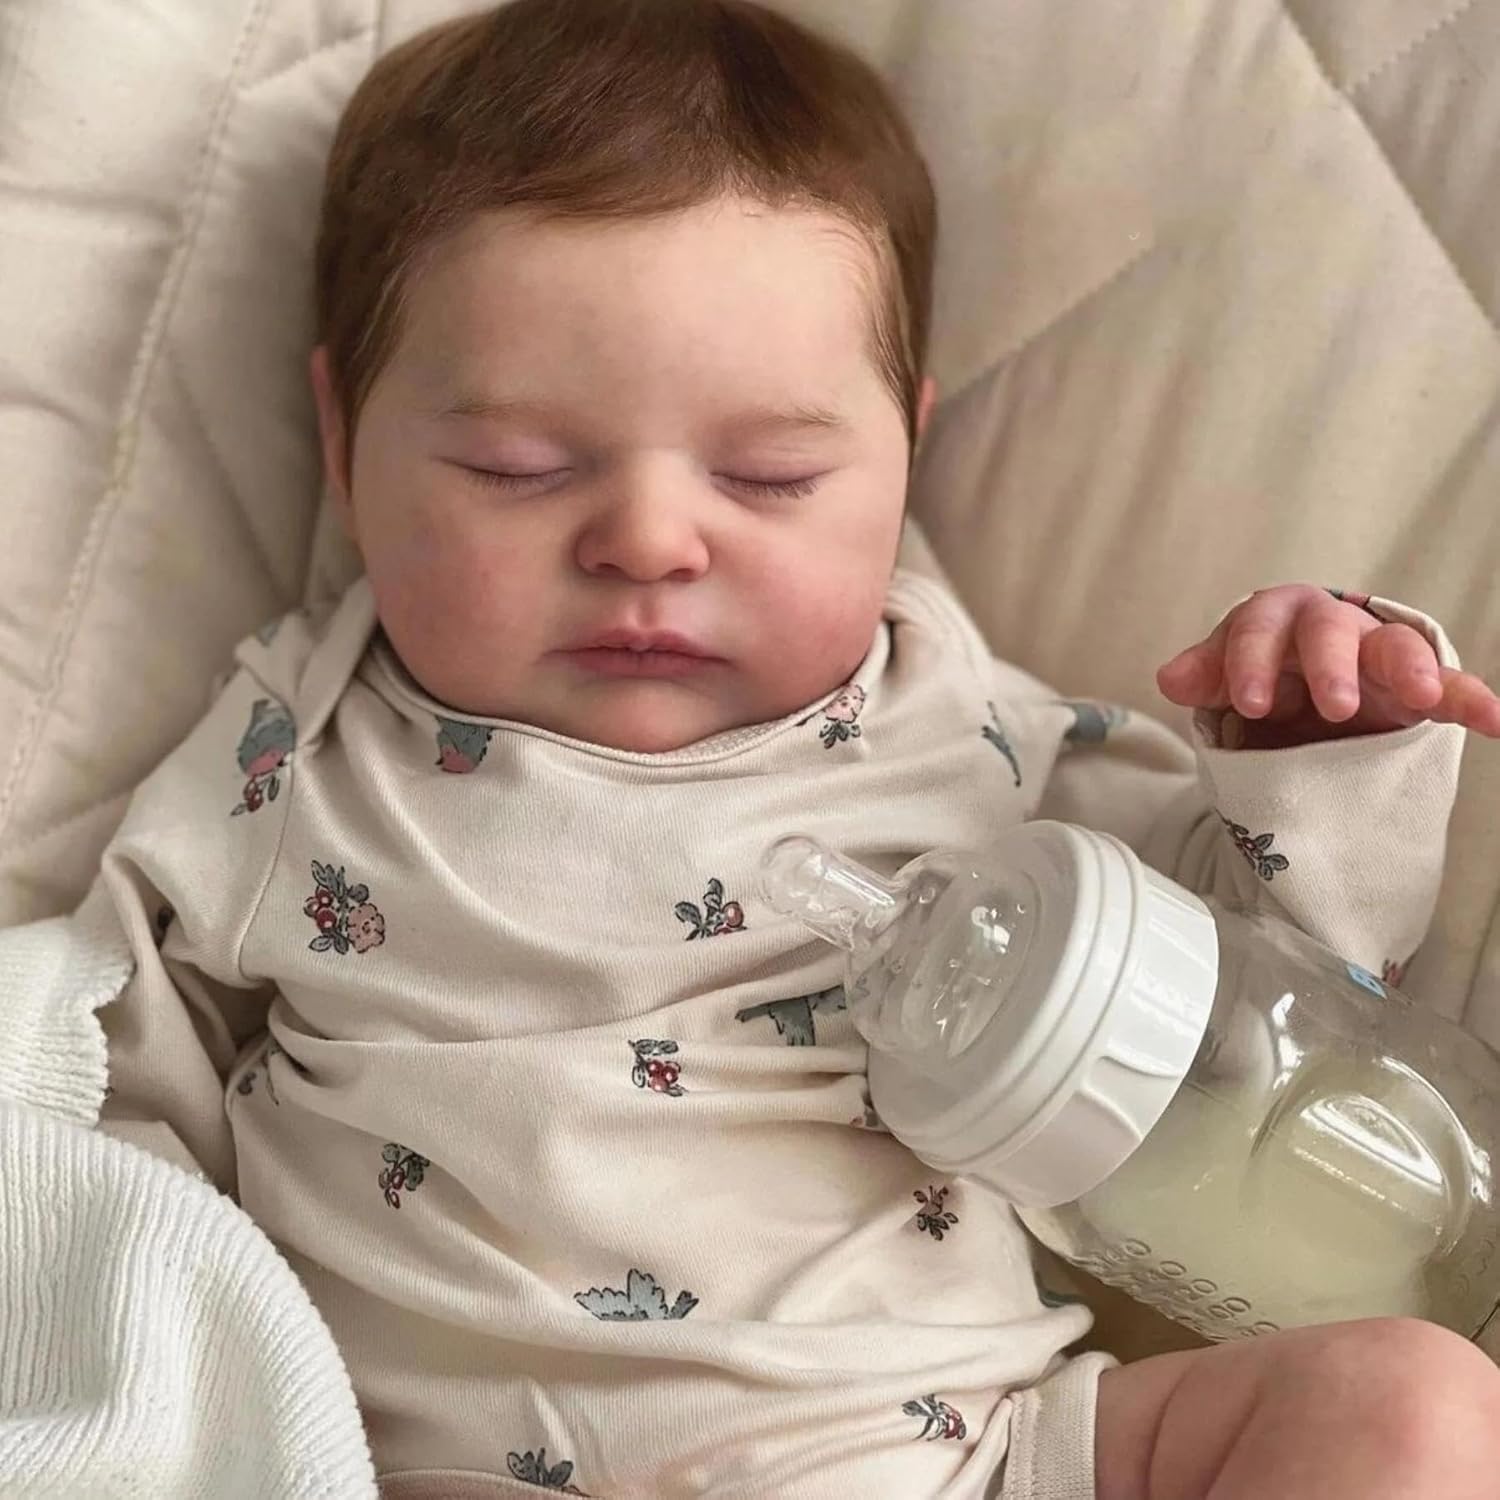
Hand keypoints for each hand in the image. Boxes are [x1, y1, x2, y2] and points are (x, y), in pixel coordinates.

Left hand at [1158, 584, 1499, 747]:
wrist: (1302, 681)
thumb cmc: (1262, 669)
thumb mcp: (1229, 671)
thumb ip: (1206, 673)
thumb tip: (1170, 677)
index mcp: (1277, 618)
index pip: (1260, 628)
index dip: (1252, 662)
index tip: (1249, 704)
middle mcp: (1331, 626)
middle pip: (1330, 632)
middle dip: (1332, 665)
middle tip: (1334, 707)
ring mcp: (1377, 654)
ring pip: (1397, 648)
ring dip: (1411, 671)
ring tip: (1423, 697)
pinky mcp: (1416, 687)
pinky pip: (1452, 687)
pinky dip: (1473, 700)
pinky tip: (1495, 721)